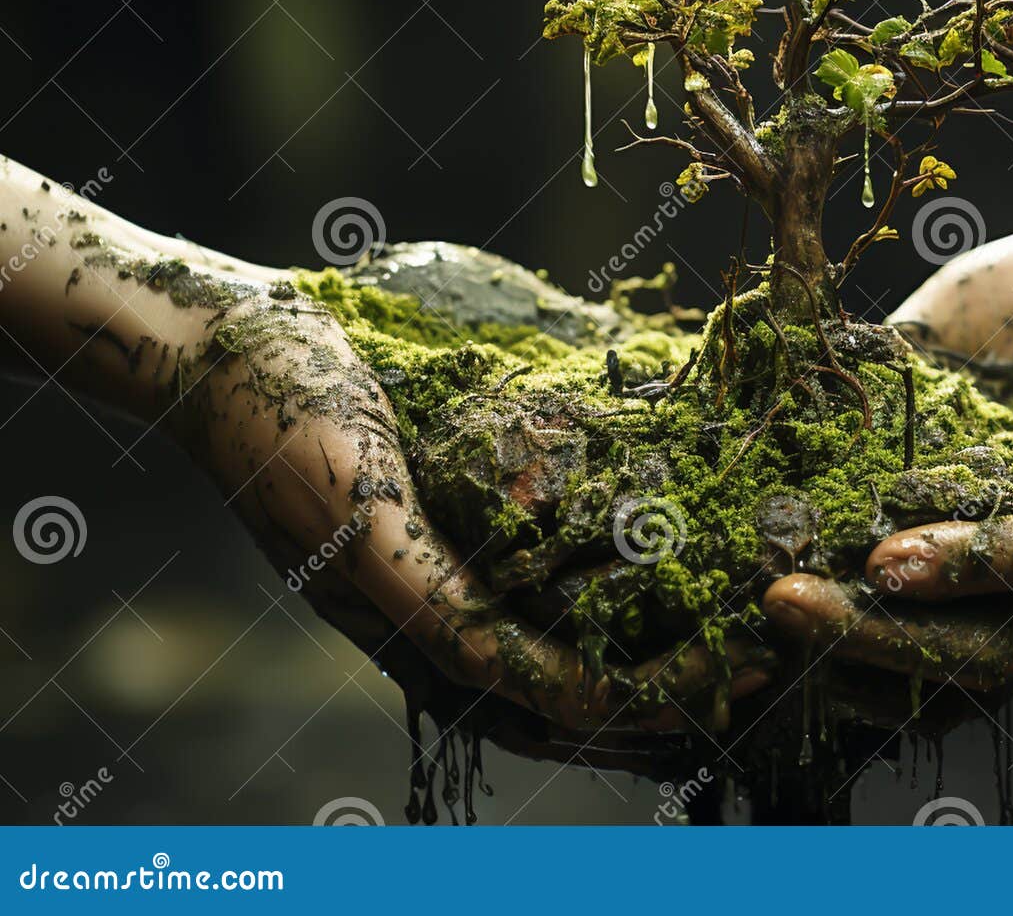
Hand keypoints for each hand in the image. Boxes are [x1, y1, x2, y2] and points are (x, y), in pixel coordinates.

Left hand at [0, 164, 772, 738]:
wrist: (214, 343)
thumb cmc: (341, 376)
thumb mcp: (452, 429)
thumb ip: (529, 448)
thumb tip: (636, 401)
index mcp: (441, 602)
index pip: (556, 681)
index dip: (649, 695)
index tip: (737, 671)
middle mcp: (418, 629)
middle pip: (554, 710)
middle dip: (661, 714)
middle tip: (753, 692)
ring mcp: (393, 602)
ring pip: (523, 698)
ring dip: (625, 709)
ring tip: (710, 695)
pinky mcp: (372, 558)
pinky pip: (466, 641)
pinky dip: (544, 676)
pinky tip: (606, 689)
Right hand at [764, 221, 1012, 686]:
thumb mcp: (942, 356)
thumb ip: (879, 397)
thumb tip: (768, 420)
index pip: (928, 644)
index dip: (844, 647)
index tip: (756, 615)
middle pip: (962, 665)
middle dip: (855, 649)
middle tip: (769, 614)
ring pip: (1010, 636)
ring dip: (900, 629)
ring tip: (808, 599)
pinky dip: (977, 560)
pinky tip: (898, 557)